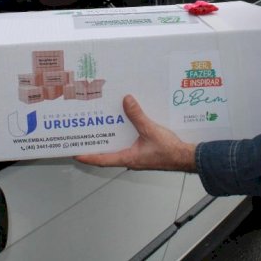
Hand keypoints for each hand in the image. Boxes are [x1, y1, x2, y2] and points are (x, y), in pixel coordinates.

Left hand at [74, 94, 196, 172]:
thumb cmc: (169, 151)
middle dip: (95, 147)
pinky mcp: (144, 151)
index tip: (75, 152)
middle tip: (84, 138)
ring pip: (118, 149)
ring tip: (100, 129)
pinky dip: (122, 136)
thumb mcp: (150, 130)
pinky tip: (123, 126)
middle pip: (107, 154)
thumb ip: (137, 115)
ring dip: (109, 140)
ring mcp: (137, 156)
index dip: (88, 156)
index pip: (102, 159)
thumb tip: (126, 101)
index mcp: (128, 158)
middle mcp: (130, 159)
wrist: (186, 157)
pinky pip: (128, 144)